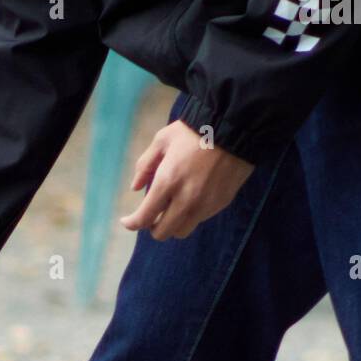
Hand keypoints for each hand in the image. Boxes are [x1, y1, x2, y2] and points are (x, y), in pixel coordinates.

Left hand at [121, 121, 254, 240]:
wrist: (234, 128)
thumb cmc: (194, 131)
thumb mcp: (162, 140)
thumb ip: (144, 165)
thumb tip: (135, 188)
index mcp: (167, 182)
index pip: (144, 218)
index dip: (132, 223)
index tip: (127, 221)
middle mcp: (186, 200)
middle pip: (163, 232)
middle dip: (153, 226)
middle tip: (152, 214)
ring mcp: (205, 205)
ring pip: (182, 231)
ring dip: (173, 224)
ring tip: (171, 207)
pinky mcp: (219, 204)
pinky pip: (199, 219)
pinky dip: (190, 215)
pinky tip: (191, 198)